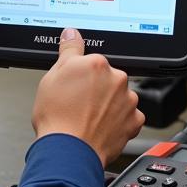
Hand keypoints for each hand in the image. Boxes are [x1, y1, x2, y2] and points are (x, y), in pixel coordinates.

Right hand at [31, 29, 143, 166]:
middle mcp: (117, 79)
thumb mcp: (52, 77)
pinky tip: (100, 126)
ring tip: (88, 117)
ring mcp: (128, 101)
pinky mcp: (134, 121)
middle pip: (107, 78)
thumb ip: (68, 51)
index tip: (74, 87)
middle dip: (96, 89)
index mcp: (97, 64)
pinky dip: (117, 121)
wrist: (69, 152)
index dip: (80, 76)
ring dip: (108, 104)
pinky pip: (128, 116)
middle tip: (78, 103)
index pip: (91, 62)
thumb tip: (72, 34)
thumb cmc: (58, 118)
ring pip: (118, 97)